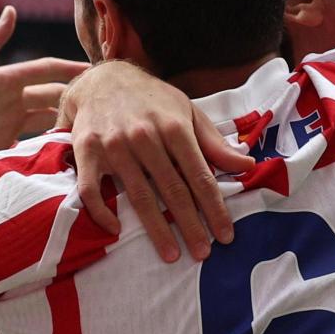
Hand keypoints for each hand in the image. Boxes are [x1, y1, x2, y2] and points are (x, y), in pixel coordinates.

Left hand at [0, 6, 88, 160]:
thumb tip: (10, 10)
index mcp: (9, 79)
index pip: (48, 70)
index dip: (71, 68)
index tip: (96, 69)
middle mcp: (14, 100)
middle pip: (54, 97)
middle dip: (76, 98)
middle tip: (103, 105)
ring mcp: (9, 123)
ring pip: (47, 122)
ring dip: (66, 124)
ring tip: (92, 131)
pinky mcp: (2, 144)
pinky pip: (32, 146)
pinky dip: (49, 148)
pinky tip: (67, 153)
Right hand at [59, 61, 256, 262]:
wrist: (103, 79)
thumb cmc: (153, 100)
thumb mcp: (188, 113)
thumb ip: (215, 143)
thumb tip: (247, 166)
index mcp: (175, 128)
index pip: (200, 176)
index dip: (215, 208)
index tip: (226, 235)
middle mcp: (145, 137)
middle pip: (173, 190)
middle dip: (191, 225)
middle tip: (204, 253)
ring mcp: (114, 145)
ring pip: (139, 195)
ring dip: (156, 229)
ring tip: (172, 254)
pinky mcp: (86, 152)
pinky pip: (92, 190)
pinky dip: (102, 213)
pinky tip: (116, 231)